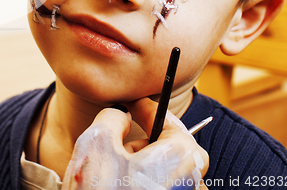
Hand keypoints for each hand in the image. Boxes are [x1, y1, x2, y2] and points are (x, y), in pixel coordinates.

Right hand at [62, 98, 208, 188]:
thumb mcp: (97, 141)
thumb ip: (113, 116)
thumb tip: (121, 115)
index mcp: (180, 158)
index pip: (172, 123)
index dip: (148, 110)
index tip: (133, 105)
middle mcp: (190, 182)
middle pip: (172, 150)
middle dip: (145, 143)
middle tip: (120, 145)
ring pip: (166, 172)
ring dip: (143, 165)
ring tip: (115, 173)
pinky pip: (161, 188)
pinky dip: (144, 184)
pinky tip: (120, 188)